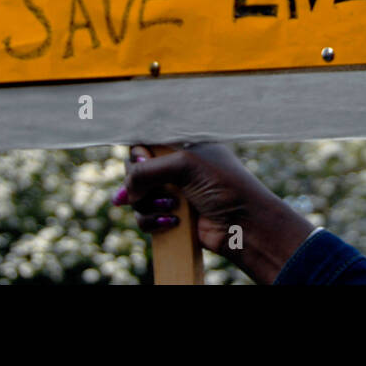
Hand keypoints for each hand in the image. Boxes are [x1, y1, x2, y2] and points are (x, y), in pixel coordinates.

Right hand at [113, 143, 315, 283]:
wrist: (244, 224)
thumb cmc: (224, 186)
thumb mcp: (185, 166)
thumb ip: (147, 170)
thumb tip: (121, 192)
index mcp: (184, 145)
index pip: (147, 141)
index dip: (139, 153)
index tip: (142, 160)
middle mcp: (177, 167)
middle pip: (135, 170)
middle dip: (139, 182)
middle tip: (153, 188)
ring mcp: (173, 192)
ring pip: (136, 196)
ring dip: (149, 203)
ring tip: (173, 206)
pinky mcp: (170, 216)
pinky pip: (144, 217)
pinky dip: (153, 221)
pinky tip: (174, 222)